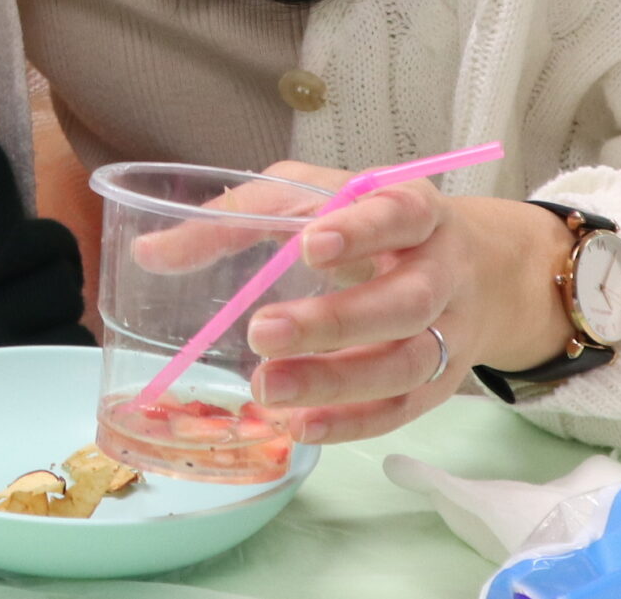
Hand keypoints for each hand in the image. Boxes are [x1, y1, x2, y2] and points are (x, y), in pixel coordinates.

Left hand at [206, 161, 574, 445]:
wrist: (472, 267)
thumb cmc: (367, 222)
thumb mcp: (310, 195)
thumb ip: (236, 217)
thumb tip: (148, 252)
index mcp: (416, 207)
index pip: (398, 213)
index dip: (360, 230)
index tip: (310, 245)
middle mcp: (442, 269)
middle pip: (403, 302)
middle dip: (334, 322)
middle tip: (263, 332)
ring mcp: (449, 330)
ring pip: (405, 364)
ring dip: (336, 382)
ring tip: (269, 388)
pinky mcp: (442, 380)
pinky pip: (402, 409)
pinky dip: (353, 422)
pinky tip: (303, 425)